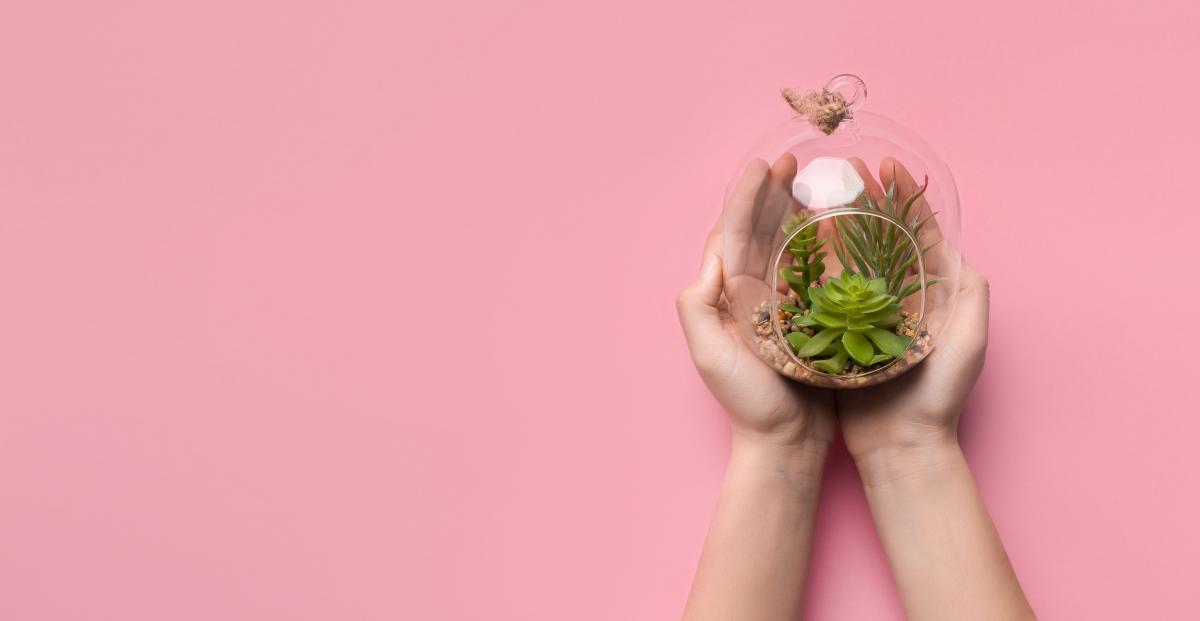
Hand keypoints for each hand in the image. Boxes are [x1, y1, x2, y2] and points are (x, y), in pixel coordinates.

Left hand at [676, 155, 834, 450]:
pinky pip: (816, 273)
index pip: (732, 231)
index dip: (746, 195)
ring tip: (817, 183)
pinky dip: (824, 246)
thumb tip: (713, 255)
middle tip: (795, 163)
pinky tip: (840, 228)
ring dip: (798, 212)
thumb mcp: (709, 354)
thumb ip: (698, 304)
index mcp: (727, 293)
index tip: (766, 165)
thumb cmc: (747, 402)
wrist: (785, 445)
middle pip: (760, 230)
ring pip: (788, 246)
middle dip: (774, 193)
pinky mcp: (810, 320)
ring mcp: (781, 305)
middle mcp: (751, 293)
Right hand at [836, 157, 989, 479]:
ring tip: (818, 195)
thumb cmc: (939, 396)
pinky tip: (796, 243)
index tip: (887, 165)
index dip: (903, 196)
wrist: (902, 447)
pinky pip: (823, 292)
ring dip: (835, 224)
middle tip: (845, 171)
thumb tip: (953, 247)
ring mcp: (866, 315)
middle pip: (880, 237)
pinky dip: (812, 265)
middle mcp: (897, 298)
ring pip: (849, 259)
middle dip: (865, 200)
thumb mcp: (969, 339)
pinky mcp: (838, 334)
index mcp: (932, 292)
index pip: (918, 231)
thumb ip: (968, 292)